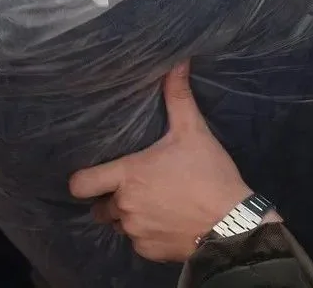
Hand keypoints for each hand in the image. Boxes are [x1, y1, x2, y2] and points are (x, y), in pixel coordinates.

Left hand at [68, 60, 253, 262]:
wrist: (233, 224)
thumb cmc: (210, 175)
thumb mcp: (193, 132)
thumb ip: (178, 97)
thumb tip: (177, 61)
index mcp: (128, 176)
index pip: (80, 184)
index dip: (83, 180)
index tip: (94, 174)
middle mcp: (125, 206)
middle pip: (100, 206)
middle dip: (112, 197)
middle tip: (136, 186)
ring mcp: (135, 232)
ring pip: (118, 224)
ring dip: (129, 215)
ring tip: (154, 203)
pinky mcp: (148, 251)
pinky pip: (137, 242)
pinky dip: (147, 234)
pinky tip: (167, 221)